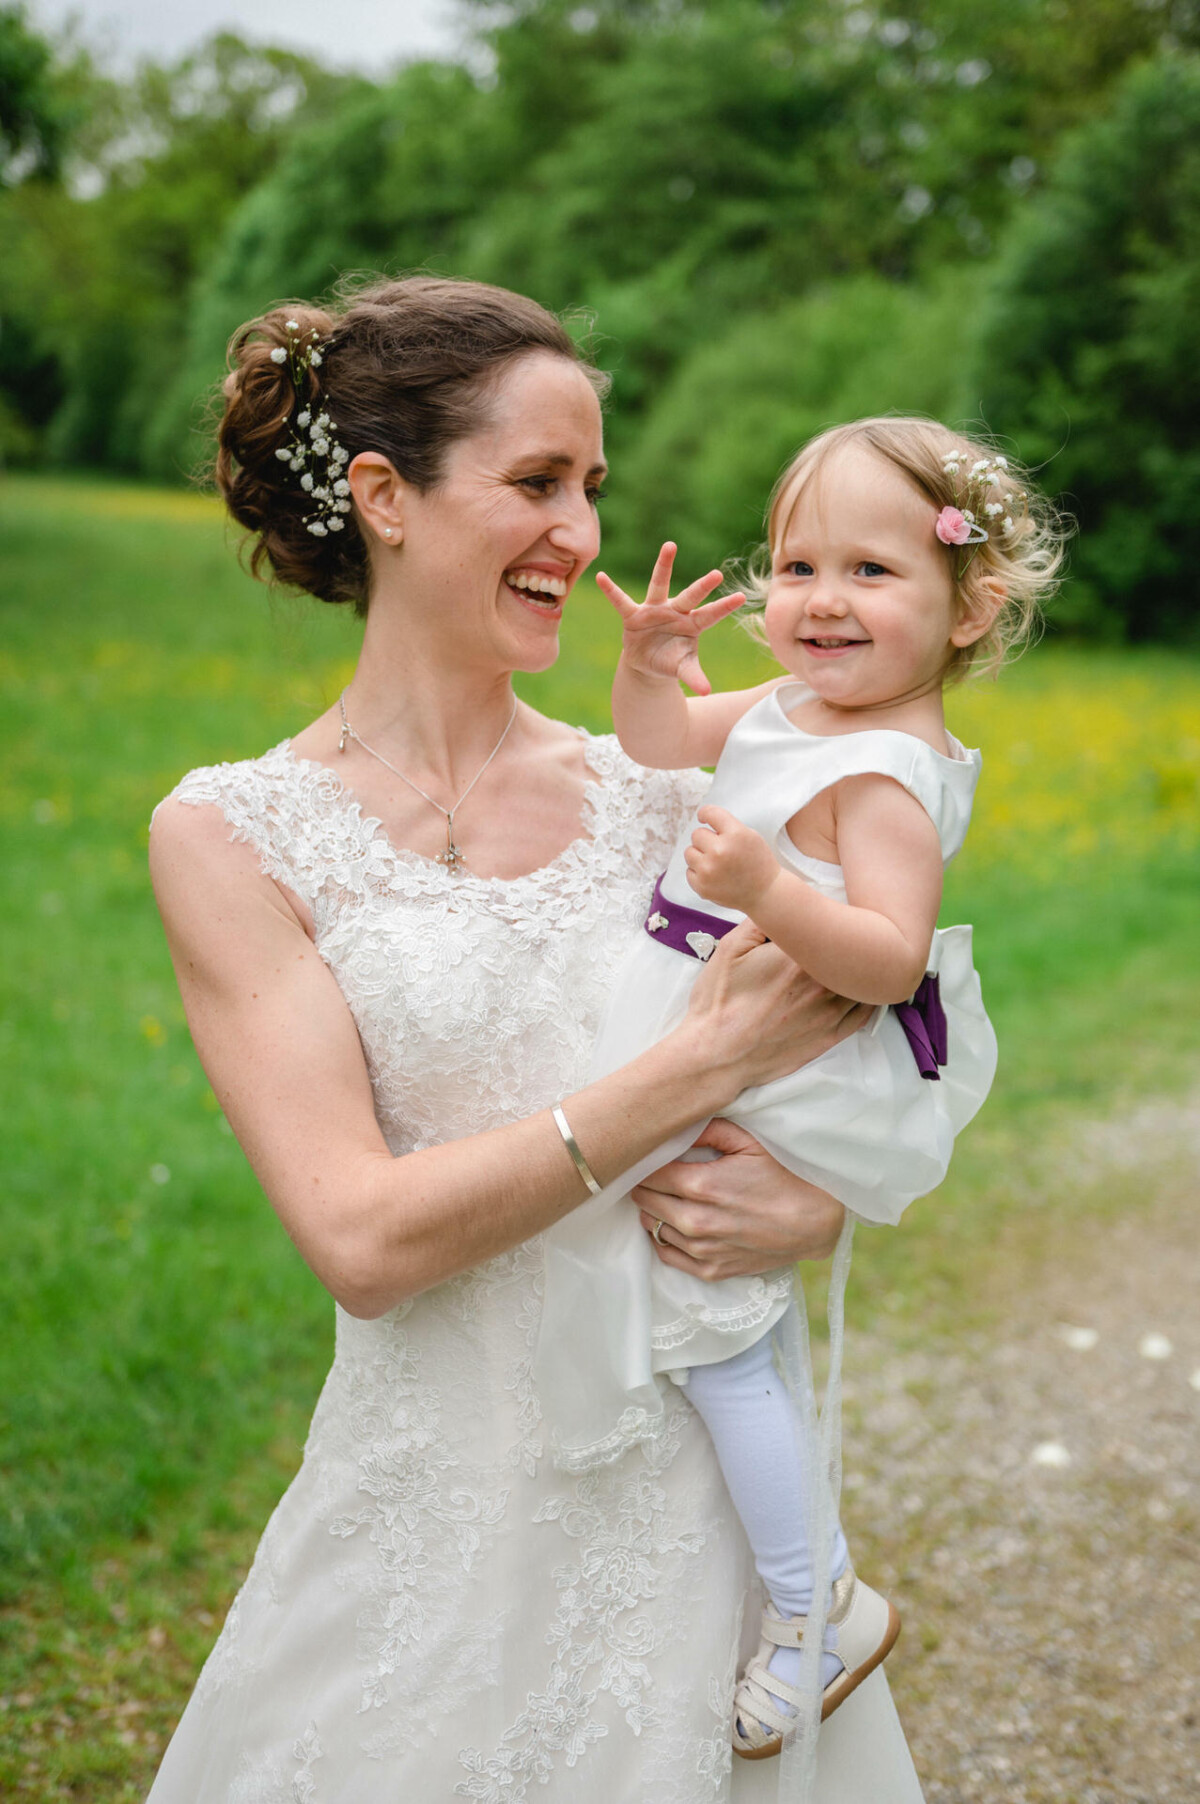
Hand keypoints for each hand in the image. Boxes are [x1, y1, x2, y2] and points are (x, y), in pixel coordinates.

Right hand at [596, 542, 743, 695]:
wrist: (647, 662)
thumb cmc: (671, 661)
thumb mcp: (682, 668)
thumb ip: (693, 676)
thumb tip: (706, 691)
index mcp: (692, 625)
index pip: (710, 616)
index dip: (724, 607)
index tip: (742, 597)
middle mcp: (676, 612)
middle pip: (690, 597)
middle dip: (703, 587)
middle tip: (717, 574)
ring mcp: (655, 609)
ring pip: (660, 584)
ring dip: (665, 565)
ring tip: (670, 545)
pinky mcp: (634, 614)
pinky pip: (621, 601)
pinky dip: (611, 591)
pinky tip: (601, 577)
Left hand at [634, 1118, 845, 1281]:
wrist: (814, 1223)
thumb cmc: (785, 1177)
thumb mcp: (750, 1142)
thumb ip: (709, 1129)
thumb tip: (677, 1122)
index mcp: (701, 1185)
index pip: (647, 1173)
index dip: (643, 1162)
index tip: (646, 1154)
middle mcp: (695, 1221)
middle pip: (645, 1199)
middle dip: (645, 1183)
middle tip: (652, 1172)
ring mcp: (702, 1249)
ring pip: (652, 1226)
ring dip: (653, 1209)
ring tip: (665, 1195)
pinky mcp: (710, 1270)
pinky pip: (667, 1254)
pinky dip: (663, 1237)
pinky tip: (672, 1223)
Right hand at [679, 918, 870, 1095]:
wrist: (716, 1053)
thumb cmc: (720, 1001)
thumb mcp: (731, 948)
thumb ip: (761, 920)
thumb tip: (784, 902)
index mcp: (802, 957)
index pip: (833, 926)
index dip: (833, 918)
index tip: (830, 913)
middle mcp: (824, 984)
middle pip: (856, 953)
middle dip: (850, 942)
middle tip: (846, 932)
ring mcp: (831, 1012)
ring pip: (865, 983)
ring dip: (863, 970)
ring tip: (856, 959)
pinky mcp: (831, 1036)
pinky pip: (864, 1013)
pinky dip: (867, 998)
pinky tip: (862, 989)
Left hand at [685, 806, 779, 911]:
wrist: (765, 893)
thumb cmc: (757, 861)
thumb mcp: (749, 835)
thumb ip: (726, 825)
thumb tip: (701, 817)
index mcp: (735, 834)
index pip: (710, 813)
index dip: (705, 814)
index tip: (703, 817)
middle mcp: (720, 851)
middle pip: (696, 834)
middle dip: (707, 840)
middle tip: (721, 849)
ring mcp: (709, 870)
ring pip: (689, 852)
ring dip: (700, 855)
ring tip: (717, 863)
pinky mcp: (702, 886)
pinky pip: (689, 871)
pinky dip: (699, 873)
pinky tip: (715, 876)